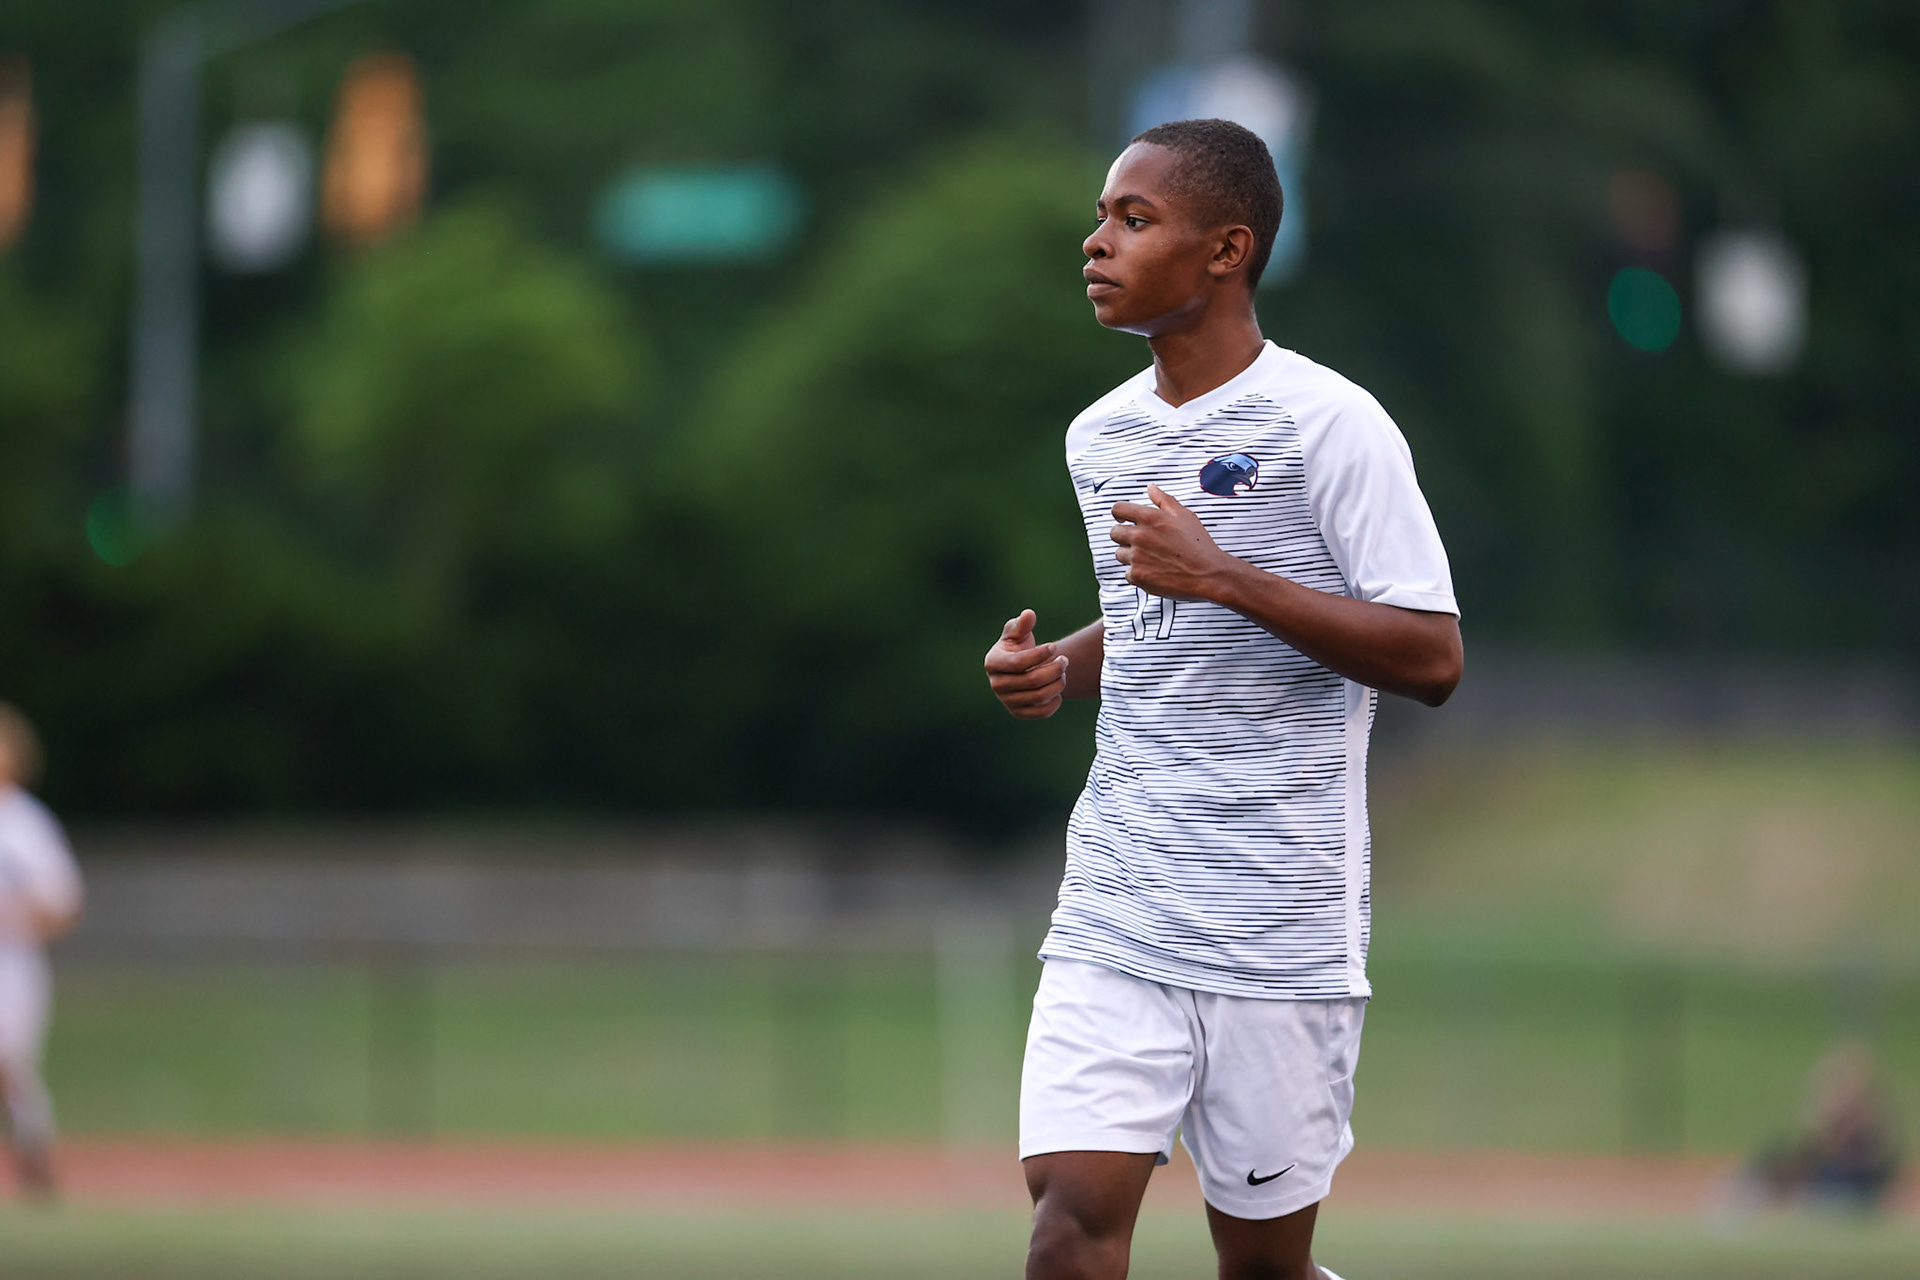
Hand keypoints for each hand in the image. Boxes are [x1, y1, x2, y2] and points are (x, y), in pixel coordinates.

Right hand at [984, 609, 1068, 718]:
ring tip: (1063, 672)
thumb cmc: (1019, 645)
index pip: (1018, 663)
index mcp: (993, 663)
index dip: (1040, 655)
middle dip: (1055, 669)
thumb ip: (1023, 624)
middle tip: (1065, 660)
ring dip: (1058, 683)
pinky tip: (1057, 687)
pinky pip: (1043, 712)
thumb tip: (1029, 614)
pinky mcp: (1019, 713)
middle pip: (1032, 681)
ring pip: (1040, 697)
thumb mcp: (1018, 632)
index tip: (1054, 647)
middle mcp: (997, 685)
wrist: (1021, 668)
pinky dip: (1055, 700)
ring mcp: (1007, 701)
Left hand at [1110, 484, 1236, 600]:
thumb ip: (1164, 500)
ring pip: (1120, 554)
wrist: (1208, 574)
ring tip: (1151, 557)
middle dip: (1124, 535)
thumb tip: (1151, 488)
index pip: (1118, 509)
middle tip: (1140, 541)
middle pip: (1114, 533)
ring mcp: (1137, 557)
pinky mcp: (1138, 576)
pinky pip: (1128, 574)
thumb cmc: (1199, 546)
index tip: (1122, 518)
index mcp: (1149, 518)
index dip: (1119, 514)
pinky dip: (1138, 573)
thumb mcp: (1184, 516)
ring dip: (1130, 555)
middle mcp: (1139, 536)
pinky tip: (1155, 570)